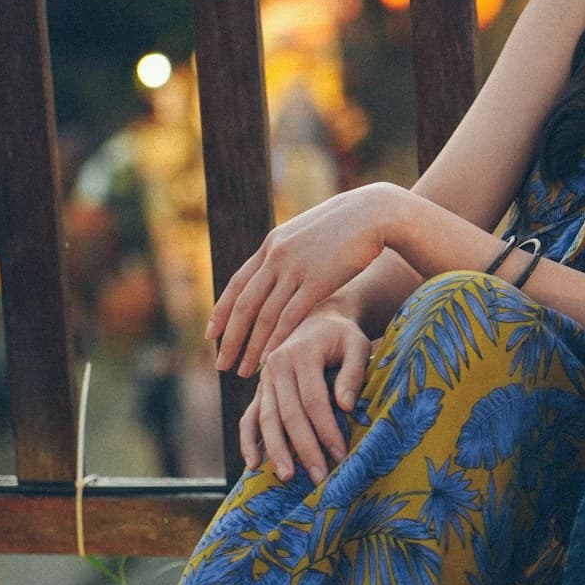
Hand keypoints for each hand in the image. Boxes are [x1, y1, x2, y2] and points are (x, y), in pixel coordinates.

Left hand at [208, 185, 401, 376]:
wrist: (374, 212)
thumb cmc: (346, 225)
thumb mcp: (307, 233)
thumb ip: (290, 251)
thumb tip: (279, 268)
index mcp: (272, 244)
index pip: (237, 284)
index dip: (221, 312)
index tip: (210, 336)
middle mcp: (277, 256)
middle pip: (244, 304)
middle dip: (230, 339)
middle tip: (221, 365)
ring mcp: (296, 267)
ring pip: (265, 315)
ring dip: (252, 347)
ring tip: (244, 373)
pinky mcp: (318, 280)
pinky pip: (291, 316)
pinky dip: (277, 340)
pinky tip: (271, 359)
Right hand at [241, 310, 371, 481]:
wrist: (318, 318)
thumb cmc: (343, 337)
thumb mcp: (357, 345)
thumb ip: (353, 374)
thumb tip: (346, 407)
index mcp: (301, 352)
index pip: (314, 400)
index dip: (326, 429)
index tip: (340, 454)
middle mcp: (277, 365)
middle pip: (289, 414)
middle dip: (304, 448)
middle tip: (319, 477)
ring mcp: (264, 378)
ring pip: (266, 419)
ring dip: (276, 451)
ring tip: (289, 477)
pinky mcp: (260, 389)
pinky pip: (249, 417)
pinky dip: (248, 441)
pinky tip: (253, 464)